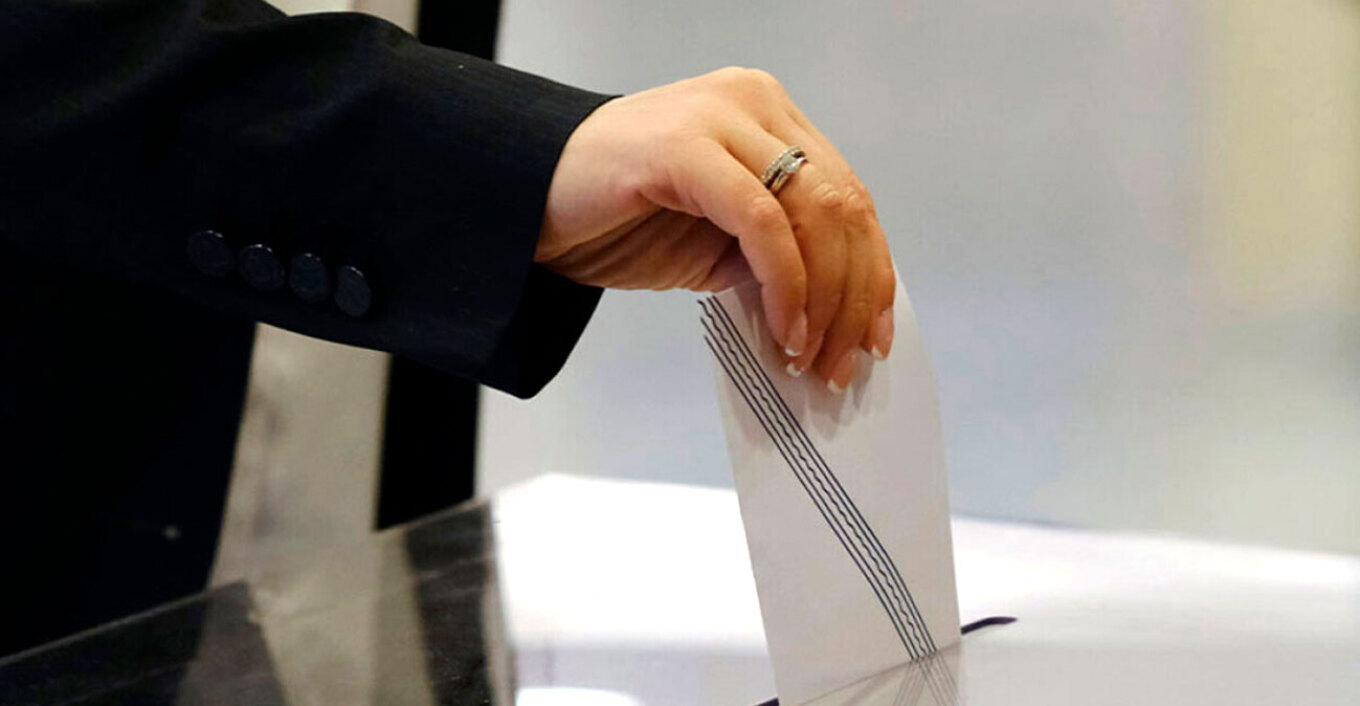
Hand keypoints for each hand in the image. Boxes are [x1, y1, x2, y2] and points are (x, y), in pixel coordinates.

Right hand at [538, 67, 896, 390]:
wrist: (523, 201)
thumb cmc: (616, 220)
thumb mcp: (716, 242)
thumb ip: (775, 255)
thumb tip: (835, 315)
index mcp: (769, 116)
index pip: (849, 196)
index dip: (872, 271)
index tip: (873, 337)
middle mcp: (754, 104)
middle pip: (843, 204)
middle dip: (853, 295)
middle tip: (842, 363)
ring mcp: (720, 117)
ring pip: (814, 211)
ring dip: (824, 299)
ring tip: (807, 358)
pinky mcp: (686, 145)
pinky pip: (761, 221)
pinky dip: (785, 284)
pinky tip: (782, 332)